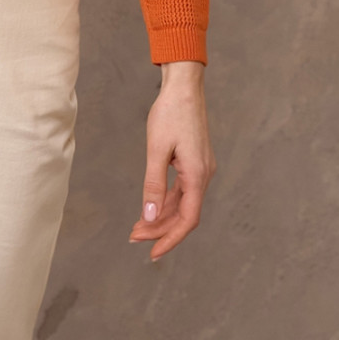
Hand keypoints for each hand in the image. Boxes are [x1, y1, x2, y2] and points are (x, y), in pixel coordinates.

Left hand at [128, 60, 215, 260]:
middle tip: (134, 237)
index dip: (171, 238)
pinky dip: (167, 200)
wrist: (184, 86)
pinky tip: (151, 206)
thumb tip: (148, 215)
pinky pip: (182, 189)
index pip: (187, 219)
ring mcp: (200, 168)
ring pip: (182, 202)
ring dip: (161, 215)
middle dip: (160, 228)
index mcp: (198, 175)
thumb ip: (153, 184)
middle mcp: (203, 175)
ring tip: (138, 226)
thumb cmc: (170, 113)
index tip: (154, 253)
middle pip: (184, 213)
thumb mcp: (157, 149)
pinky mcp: (195, 161)